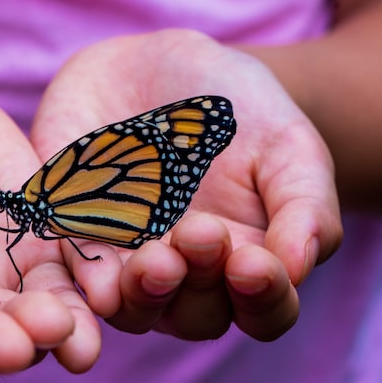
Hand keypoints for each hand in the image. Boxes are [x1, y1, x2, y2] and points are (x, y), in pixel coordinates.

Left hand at [32, 30, 341, 340]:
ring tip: (154, 260)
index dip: (264, 299)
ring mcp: (129, 259)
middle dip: (199, 285)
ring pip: (134, 308)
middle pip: (195, 316)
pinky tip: (98, 278)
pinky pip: (77, 271)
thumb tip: (297, 269)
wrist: (158, 66)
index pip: (263, 310)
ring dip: (144, 294)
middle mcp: (186, 273)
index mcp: (244, 260)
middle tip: (199, 233)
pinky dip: (87, 278)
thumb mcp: (287, 145)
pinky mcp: (77, 234)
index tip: (254, 263)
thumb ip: (305, 206)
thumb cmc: (237, 109)